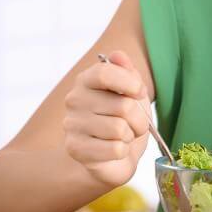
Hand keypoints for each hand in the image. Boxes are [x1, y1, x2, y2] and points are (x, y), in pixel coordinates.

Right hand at [63, 49, 150, 187]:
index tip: (140, 93)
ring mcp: (72, 125)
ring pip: (120, 129)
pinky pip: (115, 149)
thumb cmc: (124, 120)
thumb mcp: (133, 93)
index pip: (105, 73)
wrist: (114, 156)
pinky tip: (113, 150)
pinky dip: (122, 152)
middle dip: (139, 119)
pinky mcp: (75, 148)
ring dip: (130, 136)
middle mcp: (74, 100)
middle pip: (122, 106)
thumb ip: (128, 72)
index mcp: (86, 80)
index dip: (130, 83)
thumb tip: (118, 55)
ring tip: (123, 137)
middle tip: (133, 124)